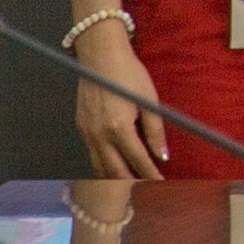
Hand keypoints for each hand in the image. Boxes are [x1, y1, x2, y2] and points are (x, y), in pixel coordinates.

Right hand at [71, 18, 168, 180]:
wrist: (100, 55)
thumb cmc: (128, 73)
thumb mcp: (149, 100)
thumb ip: (155, 131)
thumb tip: (163, 155)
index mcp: (118, 128)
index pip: (137, 160)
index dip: (150, 174)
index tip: (160, 184)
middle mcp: (99, 135)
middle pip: (114, 171)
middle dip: (131, 183)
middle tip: (147, 188)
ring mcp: (86, 132)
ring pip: (99, 167)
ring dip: (115, 178)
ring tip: (132, 183)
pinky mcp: (80, 127)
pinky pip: (92, 154)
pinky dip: (103, 164)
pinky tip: (115, 165)